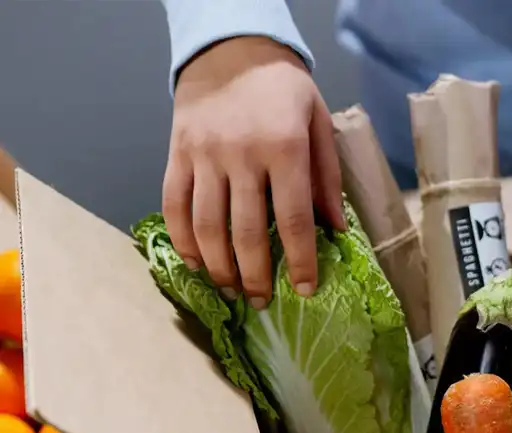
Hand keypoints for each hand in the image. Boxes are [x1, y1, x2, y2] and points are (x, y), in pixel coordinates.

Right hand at [164, 36, 343, 308]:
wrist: (231, 51)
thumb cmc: (284, 91)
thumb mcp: (319, 124)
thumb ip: (327, 178)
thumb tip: (336, 231)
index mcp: (284, 148)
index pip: (292, 218)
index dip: (299, 260)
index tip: (304, 290)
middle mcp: (241, 155)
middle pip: (245, 231)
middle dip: (255, 276)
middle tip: (263, 302)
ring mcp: (204, 156)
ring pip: (206, 226)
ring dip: (219, 267)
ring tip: (232, 290)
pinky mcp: (176, 155)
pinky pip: (174, 206)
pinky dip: (184, 241)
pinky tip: (198, 264)